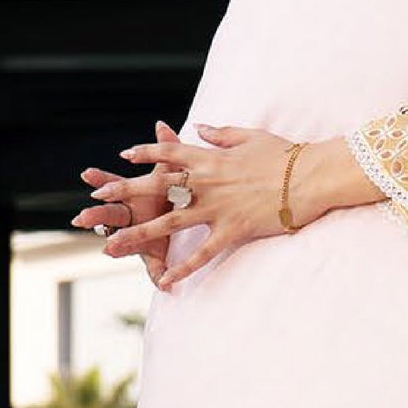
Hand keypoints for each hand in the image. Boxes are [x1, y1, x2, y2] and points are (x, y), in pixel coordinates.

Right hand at [73, 119, 178, 288]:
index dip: (100, 181)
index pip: (113, 186)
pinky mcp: (153, 253)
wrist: (188, 213)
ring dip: (115, 247)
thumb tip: (161, 123)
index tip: (86, 175)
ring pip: (123, 243)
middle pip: (109, 214)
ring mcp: (138, 236)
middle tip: (81, 218)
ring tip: (108, 251)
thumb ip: (167, 149)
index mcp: (132, 195)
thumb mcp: (174, 172)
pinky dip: (158, 276)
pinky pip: (155, 266)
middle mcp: (129, 215)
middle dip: (95, 216)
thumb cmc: (174, 191)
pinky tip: (162, 285)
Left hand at [77, 122, 324, 291]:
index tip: (125, 156)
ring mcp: (218, 208)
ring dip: (139, 235)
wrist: (311, 177)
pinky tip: (167, 280)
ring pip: (169, 222)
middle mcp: (206, 182)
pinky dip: (184, 267)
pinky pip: (204, 252)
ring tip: (112, 245)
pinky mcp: (233, 229)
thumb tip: (200, 127)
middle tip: (96, 199)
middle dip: (124, 192)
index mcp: (210, 158)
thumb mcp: (250, 136)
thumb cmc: (286, 155)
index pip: (169, 153)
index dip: (146, 153)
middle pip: (157, 187)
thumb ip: (221, 134)